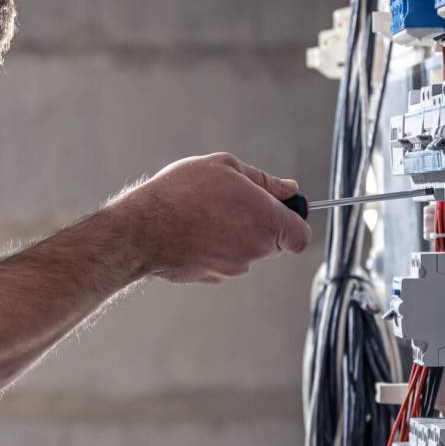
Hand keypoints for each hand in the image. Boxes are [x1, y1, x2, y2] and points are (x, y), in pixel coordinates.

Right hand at [122, 151, 310, 283]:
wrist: (143, 229)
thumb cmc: (183, 193)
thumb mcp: (226, 167)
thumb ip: (264, 181)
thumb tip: (288, 189)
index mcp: (267, 222)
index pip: (301, 236)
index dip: (294, 222)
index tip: (279, 208)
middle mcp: (255, 250)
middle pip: (272, 242)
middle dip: (259, 223)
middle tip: (231, 201)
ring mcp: (233, 268)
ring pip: (246, 251)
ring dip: (233, 234)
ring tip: (204, 213)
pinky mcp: (212, 278)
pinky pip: (223, 260)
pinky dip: (214, 247)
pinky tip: (192, 230)